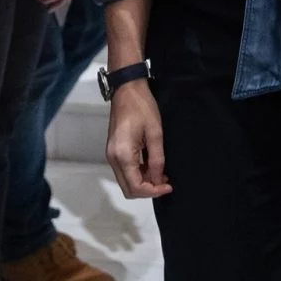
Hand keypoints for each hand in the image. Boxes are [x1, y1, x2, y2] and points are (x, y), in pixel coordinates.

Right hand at [106, 80, 171, 198]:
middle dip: (147, 189)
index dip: (153, 191)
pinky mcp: (114, 150)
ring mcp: (111, 155)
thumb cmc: (142, 107)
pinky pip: (125, 170)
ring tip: (162, 172)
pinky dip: (138, 172)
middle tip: (166, 182)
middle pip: (128, 188)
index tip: (169, 186)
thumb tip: (158, 180)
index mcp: (122, 155)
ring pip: (126, 180)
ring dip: (143, 181)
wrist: (127, 89)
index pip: (135, 186)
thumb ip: (157, 159)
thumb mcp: (155, 133)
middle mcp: (113, 159)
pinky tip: (152, 165)